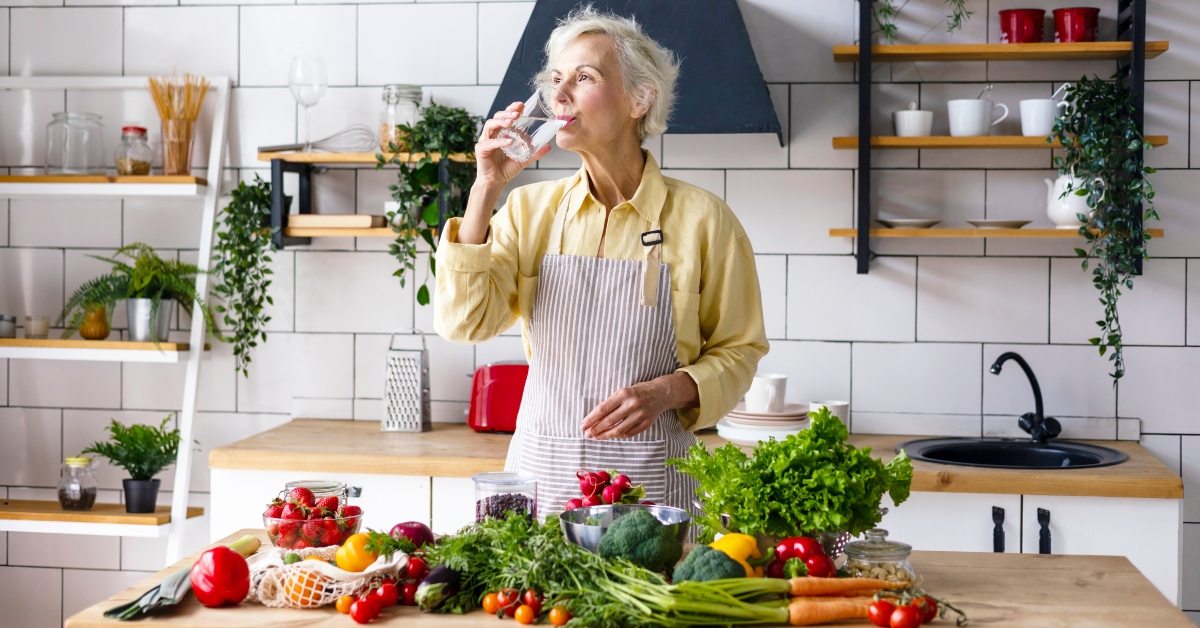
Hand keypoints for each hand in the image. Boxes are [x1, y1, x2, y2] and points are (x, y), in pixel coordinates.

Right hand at [474, 102, 551, 189]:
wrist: (496, 182)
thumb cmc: (506, 168)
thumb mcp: (524, 159)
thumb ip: (534, 152)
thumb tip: (548, 146)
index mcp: (501, 132)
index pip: (506, 116)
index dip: (512, 109)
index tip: (521, 105)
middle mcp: (492, 134)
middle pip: (497, 117)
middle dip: (507, 113)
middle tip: (517, 114)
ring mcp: (485, 141)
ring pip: (490, 125)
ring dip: (501, 122)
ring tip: (511, 122)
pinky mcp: (481, 150)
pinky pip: (489, 143)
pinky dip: (499, 141)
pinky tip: (509, 141)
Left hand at [581, 373, 698, 439]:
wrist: (660, 393)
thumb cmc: (636, 392)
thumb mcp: (623, 392)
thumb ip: (611, 404)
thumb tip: (593, 419)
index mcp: (623, 394)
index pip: (603, 409)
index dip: (591, 419)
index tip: (582, 425)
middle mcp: (632, 404)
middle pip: (609, 421)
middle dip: (596, 429)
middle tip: (587, 434)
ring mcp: (640, 415)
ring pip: (619, 430)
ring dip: (605, 435)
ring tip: (596, 437)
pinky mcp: (646, 424)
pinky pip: (628, 433)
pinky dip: (617, 436)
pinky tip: (610, 436)